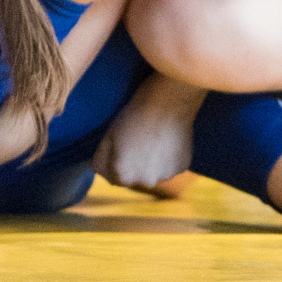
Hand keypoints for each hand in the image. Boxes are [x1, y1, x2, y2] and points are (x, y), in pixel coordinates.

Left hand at [93, 75, 204, 194]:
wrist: (169, 100)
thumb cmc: (135, 114)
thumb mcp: (109, 136)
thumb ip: (102, 159)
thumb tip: (99, 170)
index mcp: (122, 174)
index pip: (112, 177)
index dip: (114, 161)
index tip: (120, 144)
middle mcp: (144, 182)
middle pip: (134, 178)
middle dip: (133, 165)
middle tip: (137, 139)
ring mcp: (165, 176)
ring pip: (153, 173)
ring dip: (151, 163)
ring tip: (153, 138)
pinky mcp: (182, 168)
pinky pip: (170, 166)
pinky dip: (167, 157)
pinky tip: (167, 139)